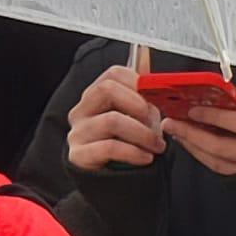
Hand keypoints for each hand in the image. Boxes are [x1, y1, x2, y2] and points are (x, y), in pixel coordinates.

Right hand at [67, 51, 165, 170]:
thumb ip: (138, 89)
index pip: (113, 73)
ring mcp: (77, 133)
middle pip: (107, 90)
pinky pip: (109, 147)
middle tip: (157, 123)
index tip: (155, 100)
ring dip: (142, 133)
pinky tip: (146, 158)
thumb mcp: (134, 116)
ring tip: (157, 146)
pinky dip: (134, 152)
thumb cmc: (126, 146)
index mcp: (95, 96)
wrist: (113, 185)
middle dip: (139, 106)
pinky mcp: (78, 155)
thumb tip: (144, 50)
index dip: (138, 83)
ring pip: (112, 120)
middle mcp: (81, 111)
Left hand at [165, 86, 235, 176]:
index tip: (195, 107)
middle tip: (174, 120)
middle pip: (227, 146)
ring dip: (196, 148)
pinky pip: (227, 174)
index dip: (218, 115)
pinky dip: (208, 160)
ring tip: (180, 132)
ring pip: (222, 163)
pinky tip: (197, 147)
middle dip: (195, 133)